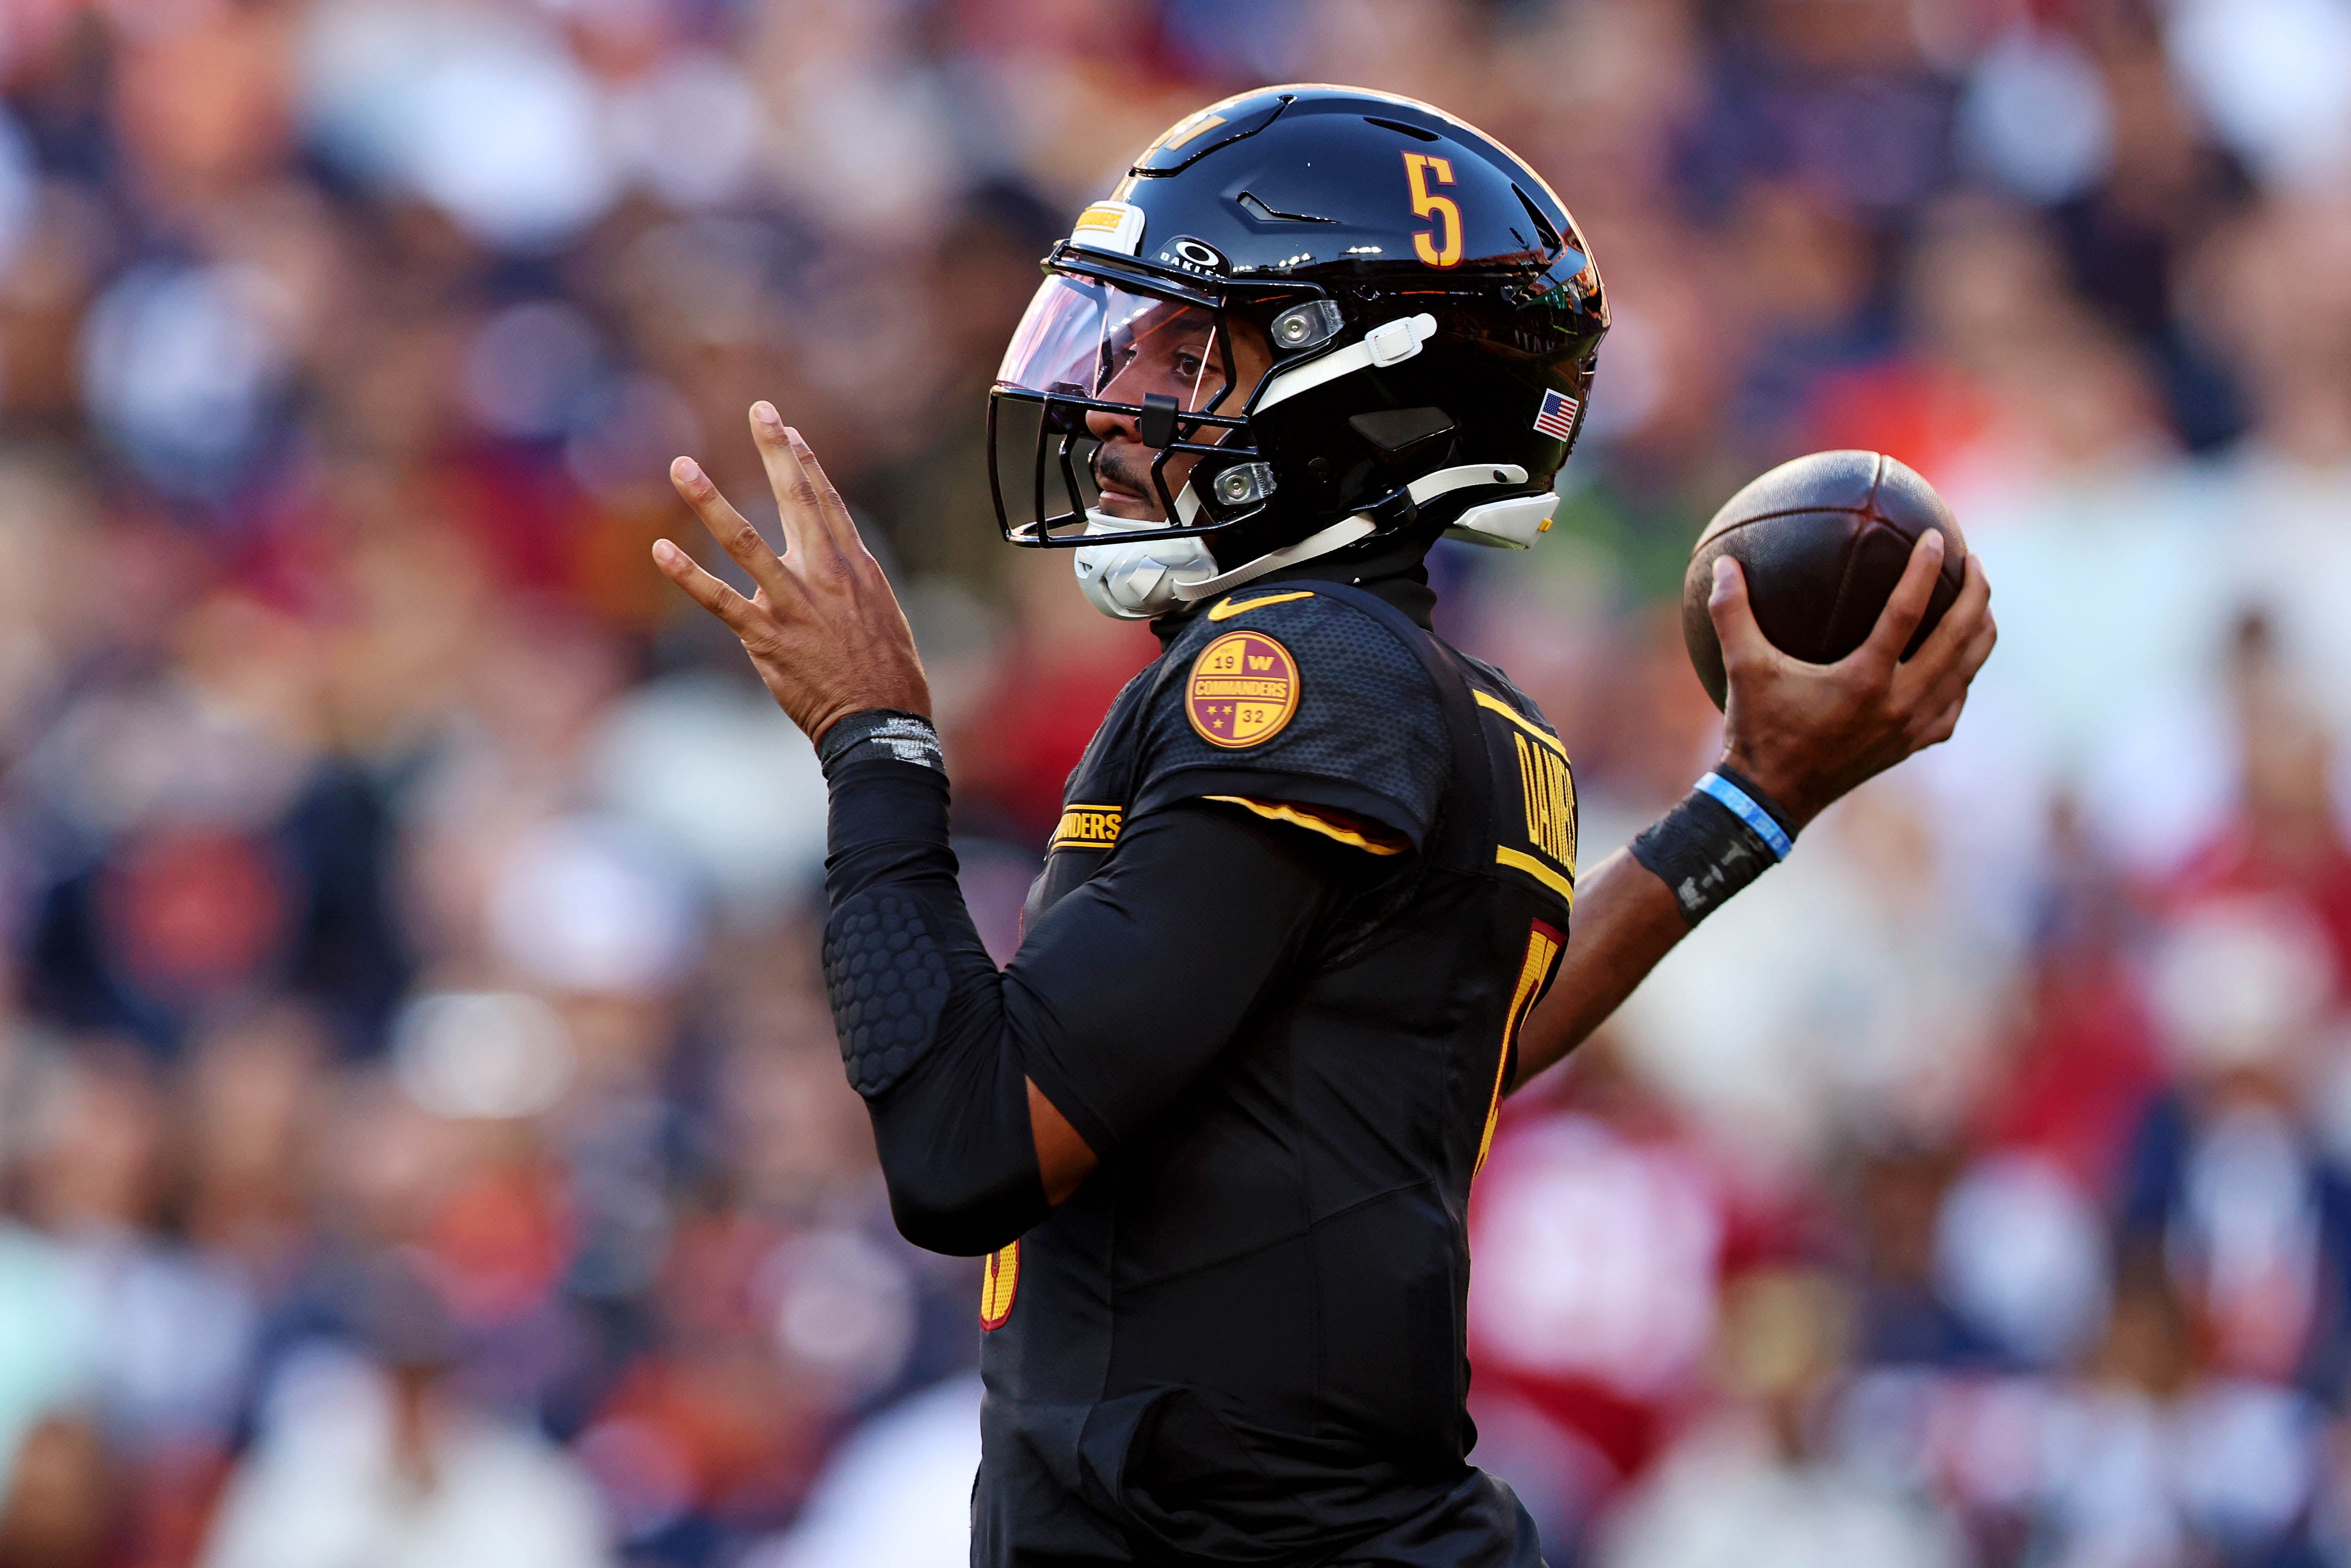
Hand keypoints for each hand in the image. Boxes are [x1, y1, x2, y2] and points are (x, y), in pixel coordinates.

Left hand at [653, 404, 929, 741]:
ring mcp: (794, 603)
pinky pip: (720, 601)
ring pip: (746, 541)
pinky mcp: (767, 636)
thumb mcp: (883, 615)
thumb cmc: (888, 676)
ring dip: (710, 502)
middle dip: (776, 451)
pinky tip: (661, 550)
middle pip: (796, 499)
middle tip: (759, 410)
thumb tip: (838, 563)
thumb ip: (854, 583)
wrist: (882, 722)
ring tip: (683, 466)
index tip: (788, 431)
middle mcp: (826, 575)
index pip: (827, 503)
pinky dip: (689, 575)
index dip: (806, 463)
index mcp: (856, 568)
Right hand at [1709, 531, 1994, 828]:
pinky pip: (1954, 703)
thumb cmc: (1757, 731)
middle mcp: (1899, 703)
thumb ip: (1732, 613)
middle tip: (1972, 561)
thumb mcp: (1742, 669)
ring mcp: (1912, 727)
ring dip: (1979, 631)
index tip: (1937, 538)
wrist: (1772, 800)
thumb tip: (1722, 563)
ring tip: (1978, 601)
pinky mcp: (1913, 745)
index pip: (1908, 612)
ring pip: (1967, 671)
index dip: (1924, 570)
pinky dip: (1963, 675)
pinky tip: (1958, 660)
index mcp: (1864, 680)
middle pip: (1959, 639)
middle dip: (1975, 594)